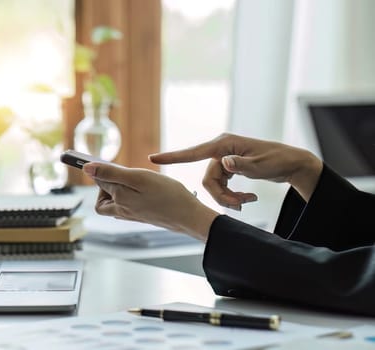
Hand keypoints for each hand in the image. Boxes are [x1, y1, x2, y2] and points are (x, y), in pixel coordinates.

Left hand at [82, 162, 218, 240]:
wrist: (189, 216)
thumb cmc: (167, 195)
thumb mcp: (138, 178)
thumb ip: (111, 173)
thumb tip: (87, 169)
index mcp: (118, 199)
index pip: (99, 181)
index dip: (98, 169)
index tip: (100, 161)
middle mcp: (122, 210)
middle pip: (102, 199)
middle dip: (105, 186)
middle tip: (121, 174)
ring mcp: (132, 216)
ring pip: (115, 204)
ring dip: (119, 191)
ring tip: (135, 180)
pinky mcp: (143, 218)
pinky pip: (128, 207)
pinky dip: (131, 197)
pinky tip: (145, 190)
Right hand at [149, 133, 322, 208]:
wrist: (292, 164)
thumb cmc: (279, 160)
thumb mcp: (262, 165)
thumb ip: (241, 165)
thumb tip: (224, 164)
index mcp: (224, 144)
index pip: (194, 152)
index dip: (173, 156)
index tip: (153, 158)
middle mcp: (221, 150)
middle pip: (207, 179)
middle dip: (220, 196)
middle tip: (240, 206)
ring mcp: (224, 159)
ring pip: (213, 185)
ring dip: (228, 198)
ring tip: (247, 202)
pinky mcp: (228, 167)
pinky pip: (221, 185)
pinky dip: (232, 195)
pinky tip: (248, 198)